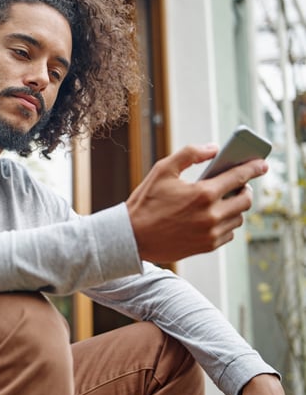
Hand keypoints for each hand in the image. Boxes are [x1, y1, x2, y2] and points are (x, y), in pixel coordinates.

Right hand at [126, 144, 267, 262]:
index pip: (239, 177)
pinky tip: (212, 217)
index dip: (253, 168)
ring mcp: (211, 233)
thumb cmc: (145, 202)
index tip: (261, 164)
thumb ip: (190, 154)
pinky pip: (228, 233)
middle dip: (245, 189)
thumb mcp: (162, 170)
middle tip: (237, 184)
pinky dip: (226, 223)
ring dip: (234, 207)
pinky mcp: (207, 246)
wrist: (132, 237)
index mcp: (203, 193)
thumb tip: (213, 148)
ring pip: (238, 218)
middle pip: (246, 200)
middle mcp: (211, 215)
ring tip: (222, 201)